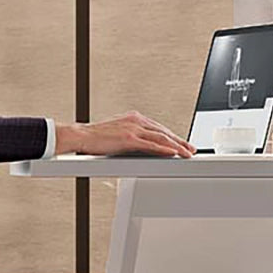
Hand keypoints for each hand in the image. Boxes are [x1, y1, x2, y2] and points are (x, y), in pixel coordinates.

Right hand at [58, 111, 195, 157]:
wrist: (81, 136)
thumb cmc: (95, 138)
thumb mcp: (117, 134)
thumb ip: (131, 137)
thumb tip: (141, 147)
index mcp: (134, 118)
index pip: (158, 128)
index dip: (172, 136)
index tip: (181, 143)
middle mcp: (136, 120)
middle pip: (164, 132)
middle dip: (179, 141)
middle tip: (191, 150)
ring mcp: (133, 128)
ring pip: (161, 137)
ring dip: (177, 146)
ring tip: (187, 154)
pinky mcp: (129, 138)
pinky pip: (152, 145)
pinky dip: (165, 149)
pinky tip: (174, 153)